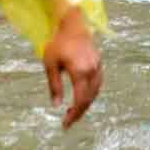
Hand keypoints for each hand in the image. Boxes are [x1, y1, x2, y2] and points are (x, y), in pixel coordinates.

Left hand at [42, 7, 101, 129]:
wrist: (73, 25)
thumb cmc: (58, 44)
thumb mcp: (51, 65)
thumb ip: (55, 86)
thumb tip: (57, 105)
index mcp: (80, 72)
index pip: (80, 99)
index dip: (74, 114)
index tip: (65, 124)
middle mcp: (92, 70)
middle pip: (90, 98)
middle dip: (80, 112)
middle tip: (69, 122)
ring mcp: (98, 66)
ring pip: (96, 91)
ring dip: (86, 103)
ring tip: (74, 111)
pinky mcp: (99, 63)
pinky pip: (98, 83)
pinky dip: (91, 94)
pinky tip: (82, 97)